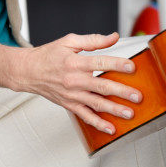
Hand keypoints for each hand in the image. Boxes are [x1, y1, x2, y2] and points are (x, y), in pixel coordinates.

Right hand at [9, 33, 141, 133]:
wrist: (28, 71)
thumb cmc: (49, 55)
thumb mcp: (69, 41)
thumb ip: (93, 40)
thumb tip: (114, 37)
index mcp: (75, 62)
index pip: (99, 63)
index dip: (116, 65)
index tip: (132, 67)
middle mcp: (74, 80)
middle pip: (101, 87)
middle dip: (121, 92)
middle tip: (137, 96)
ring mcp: (72, 95)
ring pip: (96, 104)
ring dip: (114, 110)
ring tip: (130, 114)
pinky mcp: (69, 105)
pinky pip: (85, 116)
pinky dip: (98, 124)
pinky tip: (111, 129)